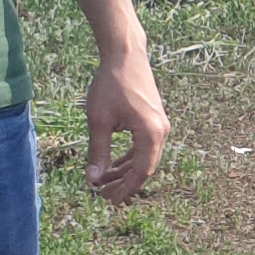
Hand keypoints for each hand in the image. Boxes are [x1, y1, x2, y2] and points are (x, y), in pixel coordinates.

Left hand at [85, 49, 169, 204]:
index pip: (141, 172)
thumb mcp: (99, 121)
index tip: (108, 200)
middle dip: (125, 183)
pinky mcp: (154, 119)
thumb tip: (93, 180)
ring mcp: (159, 125)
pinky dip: (130, 157)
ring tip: (106, 182)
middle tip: (104, 195)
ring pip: (144, 158)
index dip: (125, 189)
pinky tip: (114, 164)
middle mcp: (160, 131)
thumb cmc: (111, 84)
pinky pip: (144, 146)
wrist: (125, 55)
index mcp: (150, 134)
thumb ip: (98, 152)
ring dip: (126, 171)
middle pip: (145, 167)